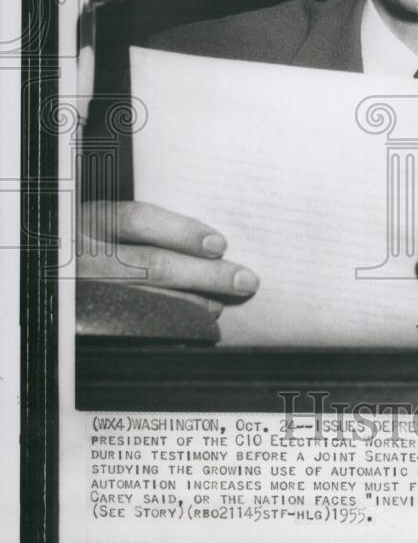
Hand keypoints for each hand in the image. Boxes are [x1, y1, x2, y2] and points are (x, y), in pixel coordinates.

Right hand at [77, 200, 258, 316]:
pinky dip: (168, 324)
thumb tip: (207, 241)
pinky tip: (192, 321)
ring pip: (144, 299)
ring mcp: (81, 290)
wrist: (47, 271)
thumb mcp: (101, 223)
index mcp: (89, 220)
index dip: (182, 231)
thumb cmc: (85, 242)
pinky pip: (132, 323)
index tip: (219, 244)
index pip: (137, 219)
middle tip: (244, 280)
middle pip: (150, 264)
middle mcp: (82, 255)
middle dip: (205, 274)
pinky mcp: (83, 319)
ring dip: (192, 303)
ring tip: (221, 302)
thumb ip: (141, 226)